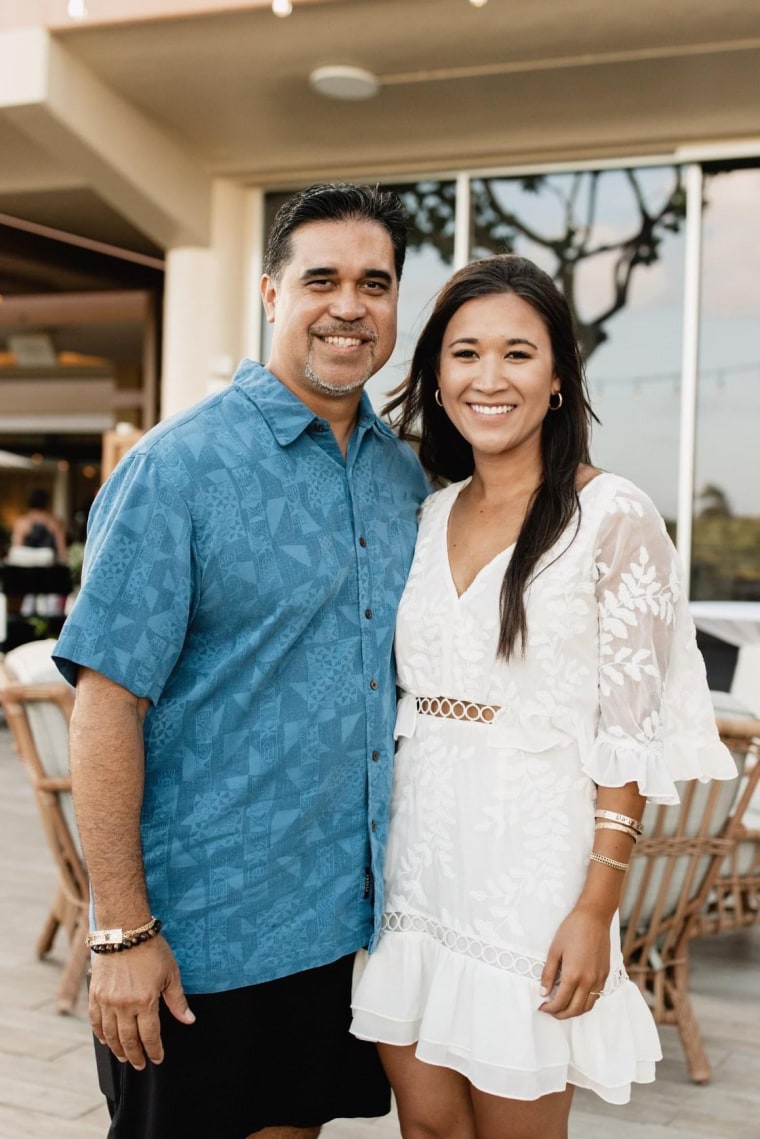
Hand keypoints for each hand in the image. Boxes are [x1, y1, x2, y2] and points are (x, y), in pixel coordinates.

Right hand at [89, 935, 194, 1068]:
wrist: (124, 930)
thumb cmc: (151, 949)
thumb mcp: (171, 973)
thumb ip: (177, 1000)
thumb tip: (189, 1020)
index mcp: (145, 1001)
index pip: (150, 1036)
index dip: (154, 1050)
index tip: (157, 1059)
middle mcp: (124, 1005)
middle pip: (129, 1040)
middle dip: (136, 1055)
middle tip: (140, 1064)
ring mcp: (107, 1001)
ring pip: (110, 1035)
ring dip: (118, 1049)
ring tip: (124, 1057)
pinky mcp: (95, 994)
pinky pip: (95, 1021)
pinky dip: (100, 1034)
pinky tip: (106, 1040)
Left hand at [538, 905, 610, 1019]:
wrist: (594, 917)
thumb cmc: (572, 930)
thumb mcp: (554, 950)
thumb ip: (548, 974)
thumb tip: (543, 992)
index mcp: (573, 975)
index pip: (560, 1002)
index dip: (550, 1008)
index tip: (542, 1006)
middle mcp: (588, 981)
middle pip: (575, 1009)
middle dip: (561, 1014)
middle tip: (551, 1011)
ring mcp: (599, 979)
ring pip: (588, 1006)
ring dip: (575, 1011)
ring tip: (563, 1007)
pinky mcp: (605, 974)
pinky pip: (596, 996)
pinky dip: (585, 1003)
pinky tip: (577, 997)